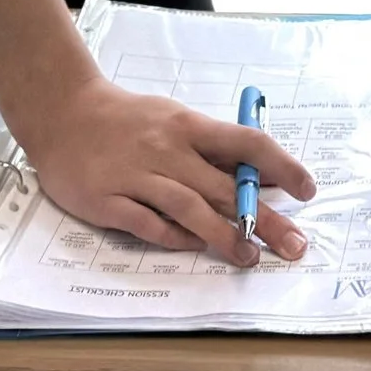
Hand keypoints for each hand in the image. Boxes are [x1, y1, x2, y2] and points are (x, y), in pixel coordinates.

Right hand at [16, 74, 317, 267]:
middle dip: (265, 218)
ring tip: (250, 257)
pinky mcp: (109, 200)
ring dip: (224, 235)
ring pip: (190, 209)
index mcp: (189, 126)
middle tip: (294, 244)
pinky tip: (194, 247)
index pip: (247, 143)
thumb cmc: (128, 120)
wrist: (64, 113)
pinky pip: (148, 224)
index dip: (281, 166)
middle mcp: (168, 151)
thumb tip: (261, 175)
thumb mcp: (175, 120)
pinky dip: (173, 237)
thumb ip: (213, 148)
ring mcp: (137, 177)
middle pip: (225, 187)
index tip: (306, 189)